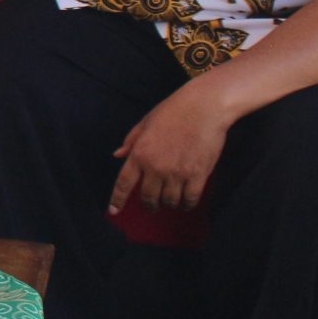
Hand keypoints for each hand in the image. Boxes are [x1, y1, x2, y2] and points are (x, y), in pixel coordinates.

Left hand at [108, 84, 233, 213]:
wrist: (204, 107)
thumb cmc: (173, 111)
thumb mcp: (145, 123)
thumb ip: (131, 142)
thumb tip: (117, 155)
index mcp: (139, 153)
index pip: (123, 183)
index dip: (117, 200)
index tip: (113, 211)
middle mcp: (156, 167)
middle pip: (148, 198)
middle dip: (149, 205)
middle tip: (152, 206)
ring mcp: (177, 173)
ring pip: (169, 201)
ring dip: (169, 204)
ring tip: (170, 201)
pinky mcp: (197, 175)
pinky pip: (189, 200)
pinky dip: (186, 204)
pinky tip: (186, 202)